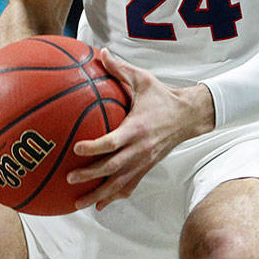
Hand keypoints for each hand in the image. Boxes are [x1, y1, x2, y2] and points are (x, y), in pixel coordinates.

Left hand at [67, 48, 215, 210]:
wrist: (189, 116)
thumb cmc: (162, 96)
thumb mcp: (142, 79)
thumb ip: (119, 69)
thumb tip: (100, 52)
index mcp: (137, 128)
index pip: (113, 141)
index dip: (95, 147)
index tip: (77, 148)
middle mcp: (140, 148)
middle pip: (113, 167)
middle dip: (91, 175)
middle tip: (69, 180)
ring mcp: (144, 161)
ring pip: (120, 183)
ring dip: (99, 194)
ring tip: (78, 204)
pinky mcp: (147, 167)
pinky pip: (130, 185)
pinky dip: (115, 197)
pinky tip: (100, 205)